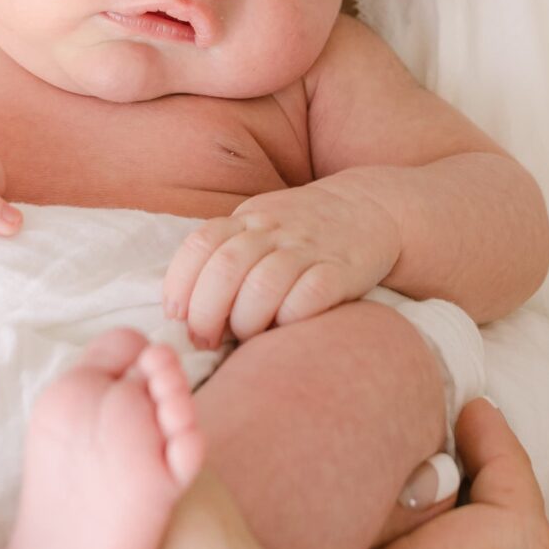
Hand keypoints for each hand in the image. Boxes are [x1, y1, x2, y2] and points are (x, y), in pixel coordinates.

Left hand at [161, 173, 398, 346]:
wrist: (371, 208)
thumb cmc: (303, 231)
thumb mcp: (260, 227)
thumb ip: (227, 256)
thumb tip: (186, 310)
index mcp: (247, 219)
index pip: (200, 244)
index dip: (181, 284)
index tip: (177, 317)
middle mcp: (274, 229)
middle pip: (226, 268)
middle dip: (206, 313)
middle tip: (205, 340)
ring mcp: (309, 248)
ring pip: (263, 285)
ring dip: (246, 321)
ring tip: (246, 336)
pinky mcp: (341, 270)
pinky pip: (309, 295)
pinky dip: (289, 318)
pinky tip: (285, 327)